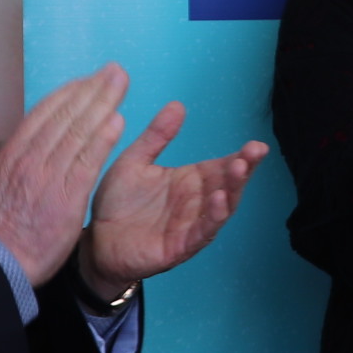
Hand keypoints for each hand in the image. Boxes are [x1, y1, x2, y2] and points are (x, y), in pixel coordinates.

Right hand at [0, 66, 130, 284]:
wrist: (2, 262)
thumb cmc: (1, 228)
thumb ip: (8, 160)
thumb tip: (9, 143)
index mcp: (14, 153)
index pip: (45, 113)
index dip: (71, 93)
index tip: (89, 80)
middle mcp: (31, 159)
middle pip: (66, 115)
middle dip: (93, 90)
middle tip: (114, 72)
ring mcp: (49, 177)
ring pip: (79, 132)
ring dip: (103, 104)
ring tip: (120, 86)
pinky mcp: (67, 197)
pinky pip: (88, 162)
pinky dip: (103, 139)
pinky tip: (118, 122)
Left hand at [77, 102, 270, 296]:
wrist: (95, 241)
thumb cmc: (117, 203)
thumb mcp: (135, 161)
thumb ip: (156, 136)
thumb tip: (177, 105)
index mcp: (190, 181)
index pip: (223, 166)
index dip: (242, 157)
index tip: (256, 145)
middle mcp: (196, 203)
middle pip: (228, 185)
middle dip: (244, 169)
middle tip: (255, 152)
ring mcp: (190, 225)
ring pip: (221, 208)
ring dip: (233, 190)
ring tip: (240, 169)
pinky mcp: (178, 247)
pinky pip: (201, 232)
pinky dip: (213, 218)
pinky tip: (219, 200)